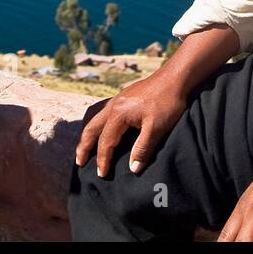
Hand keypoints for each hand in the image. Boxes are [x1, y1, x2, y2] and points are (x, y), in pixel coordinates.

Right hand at [74, 70, 188, 176]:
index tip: (101, 175)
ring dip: (87, 133)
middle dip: (84, 146)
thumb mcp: (157, 128)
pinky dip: (96, 123)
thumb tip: (133, 169)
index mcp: (118, 115)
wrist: (174, 78)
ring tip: (84, 146)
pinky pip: (101, 112)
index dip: (102, 160)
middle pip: (91, 128)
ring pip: (94, 118)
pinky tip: (101, 127)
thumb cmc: (166, 102)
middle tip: (78, 162)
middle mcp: (113, 106)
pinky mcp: (123, 97)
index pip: (105, 142)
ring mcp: (117, 100)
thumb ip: (143, 149)